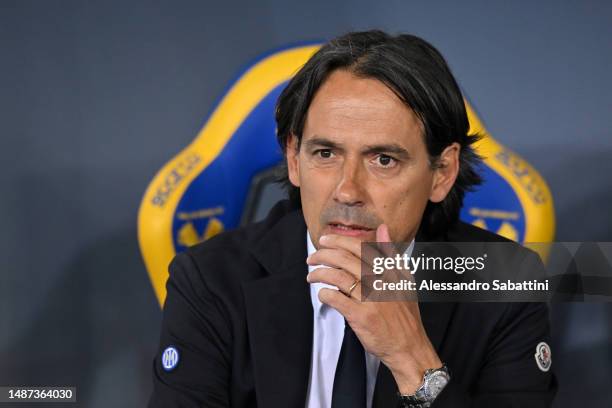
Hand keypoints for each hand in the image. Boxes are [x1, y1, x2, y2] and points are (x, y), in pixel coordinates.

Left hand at [306, 224, 441, 393]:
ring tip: (311, 276)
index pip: (360, 248)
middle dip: (323, 255)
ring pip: (338, 277)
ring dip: (320, 274)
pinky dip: (325, 294)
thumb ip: (391, 254)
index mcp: (389, 271)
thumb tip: (383, 228)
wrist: (409, 347)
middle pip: (346, 260)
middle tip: (312, 258)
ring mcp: (371, 299)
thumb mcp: (405, 279)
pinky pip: (337, 299)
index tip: (325, 240)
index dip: (339, 241)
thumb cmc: (405, 315)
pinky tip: (322, 294)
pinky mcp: (361, 316)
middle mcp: (380, 282)